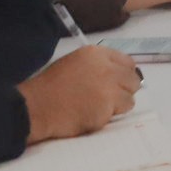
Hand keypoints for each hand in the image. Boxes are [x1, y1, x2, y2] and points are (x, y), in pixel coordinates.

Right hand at [20, 44, 141, 142]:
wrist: (37, 106)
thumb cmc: (51, 85)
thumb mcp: (75, 63)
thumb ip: (99, 65)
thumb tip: (119, 74)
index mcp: (97, 54)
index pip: (128, 63)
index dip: (124, 74)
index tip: (119, 82)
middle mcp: (107, 69)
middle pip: (133, 80)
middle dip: (125, 90)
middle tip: (110, 98)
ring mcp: (109, 89)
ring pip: (129, 99)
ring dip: (118, 105)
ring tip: (99, 107)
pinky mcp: (106, 109)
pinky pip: (117, 114)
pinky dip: (107, 117)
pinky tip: (91, 115)